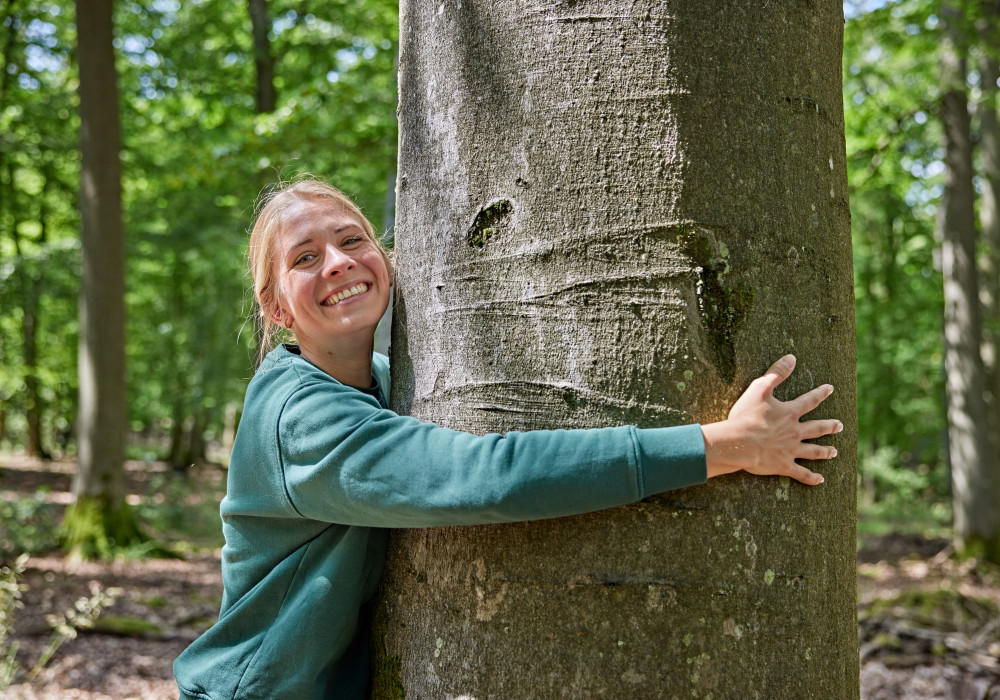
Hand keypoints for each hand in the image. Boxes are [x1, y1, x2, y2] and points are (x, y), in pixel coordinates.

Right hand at [701, 354, 842, 485]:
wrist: (738, 442)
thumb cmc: (746, 416)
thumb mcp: (759, 388)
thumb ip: (776, 373)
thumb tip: (791, 358)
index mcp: (790, 413)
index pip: (810, 401)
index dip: (820, 393)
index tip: (830, 389)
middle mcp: (795, 432)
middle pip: (817, 428)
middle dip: (829, 426)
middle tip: (839, 425)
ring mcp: (791, 450)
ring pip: (814, 451)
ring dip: (825, 451)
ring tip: (834, 451)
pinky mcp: (784, 465)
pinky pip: (801, 473)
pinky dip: (811, 478)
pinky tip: (820, 480)